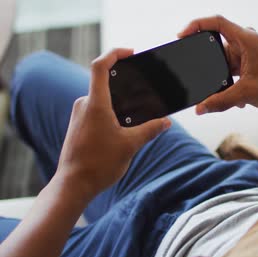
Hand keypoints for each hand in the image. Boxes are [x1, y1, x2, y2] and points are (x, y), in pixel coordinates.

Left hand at [56, 48, 171, 198]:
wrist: (74, 185)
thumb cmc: (99, 164)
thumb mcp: (130, 145)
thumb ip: (150, 130)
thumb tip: (166, 122)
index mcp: (95, 104)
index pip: (100, 66)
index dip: (115, 53)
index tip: (130, 53)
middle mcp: (84, 105)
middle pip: (105, 83)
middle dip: (126, 85)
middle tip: (144, 90)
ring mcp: (79, 115)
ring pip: (102, 99)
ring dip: (120, 102)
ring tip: (138, 114)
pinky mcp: (79, 125)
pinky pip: (97, 110)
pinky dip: (112, 112)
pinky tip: (124, 127)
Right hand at [178, 15, 257, 114]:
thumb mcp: (246, 93)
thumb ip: (220, 101)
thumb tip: (200, 108)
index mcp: (246, 39)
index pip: (216, 22)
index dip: (196, 25)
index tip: (182, 36)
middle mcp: (245, 41)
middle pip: (216, 46)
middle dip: (209, 64)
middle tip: (204, 77)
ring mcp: (246, 51)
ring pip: (222, 62)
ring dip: (222, 78)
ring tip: (229, 93)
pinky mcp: (247, 61)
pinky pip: (230, 69)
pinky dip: (229, 82)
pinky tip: (236, 97)